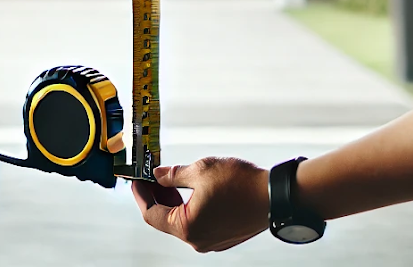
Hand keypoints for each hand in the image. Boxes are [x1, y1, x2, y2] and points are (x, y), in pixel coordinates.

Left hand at [130, 158, 269, 251]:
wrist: (275, 196)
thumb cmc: (241, 184)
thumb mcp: (200, 171)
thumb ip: (173, 175)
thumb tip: (158, 175)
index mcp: (187, 227)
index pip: (151, 214)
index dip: (140, 195)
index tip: (136, 180)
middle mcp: (197, 240)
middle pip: (166, 219)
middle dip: (157, 197)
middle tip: (152, 176)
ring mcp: (211, 241)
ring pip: (183, 221)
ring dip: (174, 201)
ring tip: (171, 180)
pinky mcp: (224, 236)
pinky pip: (199, 223)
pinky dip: (190, 207)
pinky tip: (191, 190)